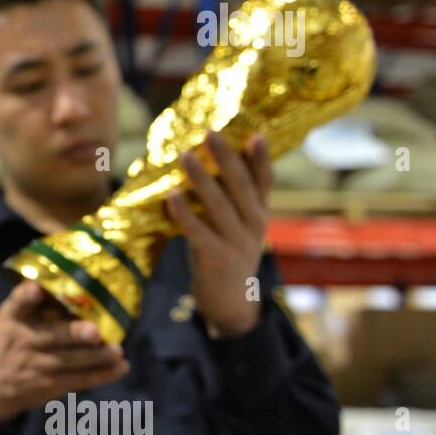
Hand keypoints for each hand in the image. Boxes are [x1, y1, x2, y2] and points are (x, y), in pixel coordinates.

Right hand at [0, 281, 128, 423]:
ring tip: (117, 351)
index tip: (37, 289)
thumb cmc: (9, 341)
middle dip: (74, 334)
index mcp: (13, 316)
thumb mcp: (10, 319)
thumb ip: (36, 306)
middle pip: (51, 336)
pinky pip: (79, 379)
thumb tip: (79, 290)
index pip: (17, 303)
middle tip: (94, 331)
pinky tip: (120, 367)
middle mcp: (24, 339)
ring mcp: (36, 364)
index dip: (27, 296)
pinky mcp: (49, 384)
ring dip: (96, 357)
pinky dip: (102, 374)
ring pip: (70, 360)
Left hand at [166, 130, 271, 337]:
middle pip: (241, 185)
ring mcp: (238, 242)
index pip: (264, 180)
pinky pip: (198, 231)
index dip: (260, 158)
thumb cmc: (225, 253)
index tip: (255, 133)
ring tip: (184, 155)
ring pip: (219, 205)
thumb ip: (229, 200)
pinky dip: (184, 212)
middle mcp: (254, 224)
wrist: (230, 301)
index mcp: (260, 213)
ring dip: (201, 178)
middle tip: (208, 132)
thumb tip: (205, 163)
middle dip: (224, 157)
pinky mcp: (218, 258)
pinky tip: (171, 194)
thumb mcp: (236, 225)